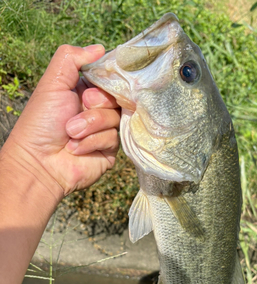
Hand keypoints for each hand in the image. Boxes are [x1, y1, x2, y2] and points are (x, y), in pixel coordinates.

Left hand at [1, 44, 120, 199]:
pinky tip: (76, 148)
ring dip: (91, 125)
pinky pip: (113, 139)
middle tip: (80, 109)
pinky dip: (93, 142)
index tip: (92, 89)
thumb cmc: (42, 122)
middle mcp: (96, 110)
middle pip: (116, 98)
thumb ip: (72, 58)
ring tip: (71, 134)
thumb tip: (100, 48)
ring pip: (116, 119)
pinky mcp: (109, 150)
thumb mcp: (53, 82)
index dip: (106, 82)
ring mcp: (104, 131)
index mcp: (84, 91)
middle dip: (96, 105)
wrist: (40, 162)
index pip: (109, 78)